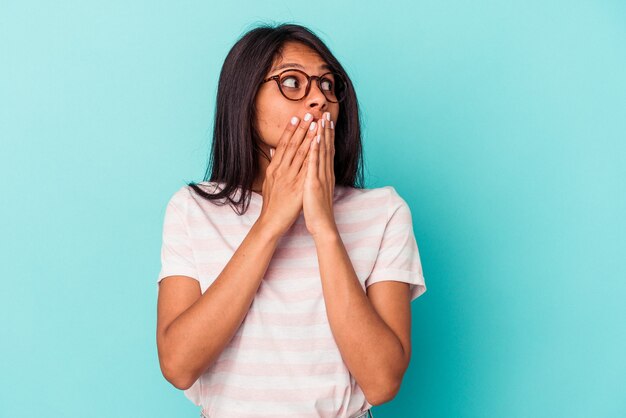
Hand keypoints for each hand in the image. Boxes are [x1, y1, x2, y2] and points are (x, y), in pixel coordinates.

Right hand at [258, 113, 318, 236]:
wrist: (271, 221)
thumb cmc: (272, 202)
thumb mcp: (269, 181)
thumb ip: (272, 164)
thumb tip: (272, 149)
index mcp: (274, 168)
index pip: (283, 145)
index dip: (290, 130)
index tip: (296, 117)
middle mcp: (281, 170)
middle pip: (292, 145)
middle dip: (301, 129)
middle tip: (309, 114)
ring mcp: (289, 178)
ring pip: (300, 154)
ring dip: (308, 137)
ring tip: (316, 124)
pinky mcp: (298, 187)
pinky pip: (306, 169)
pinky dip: (312, 156)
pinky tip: (318, 147)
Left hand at [303, 112, 337, 237]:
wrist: (322, 224)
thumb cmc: (316, 209)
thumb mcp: (314, 189)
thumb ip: (313, 177)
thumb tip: (310, 169)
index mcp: (325, 174)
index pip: (326, 151)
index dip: (326, 135)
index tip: (325, 122)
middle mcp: (326, 173)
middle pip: (326, 147)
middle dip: (326, 130)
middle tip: (326, 114)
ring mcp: (321, 177)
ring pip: (322, 152)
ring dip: (322, 135)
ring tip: (322, 120)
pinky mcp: (315, 183)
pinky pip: (315, 164)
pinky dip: (315, 151)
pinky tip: (315, 139)